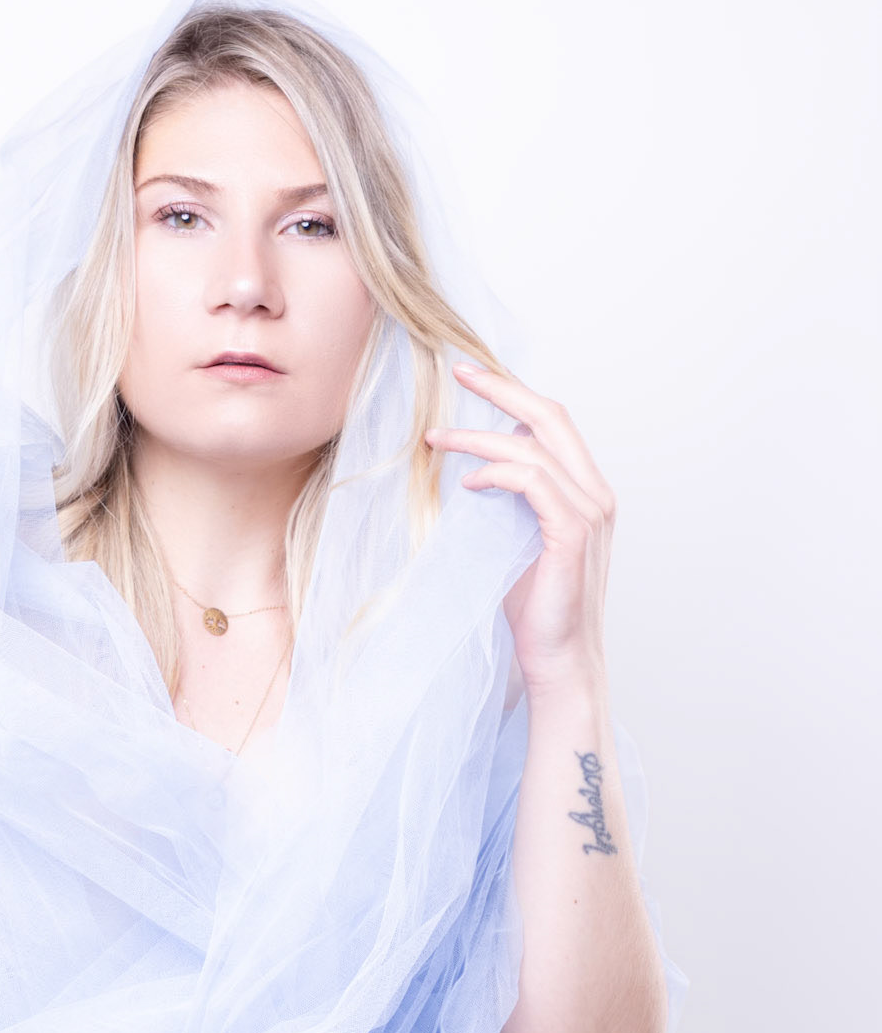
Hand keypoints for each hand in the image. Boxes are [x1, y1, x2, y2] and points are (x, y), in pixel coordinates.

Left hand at [424, 359, 617, 693]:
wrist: (559, 660)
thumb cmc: (536, 609)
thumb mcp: (515, 543)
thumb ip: (508, 507)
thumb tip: (475, 474)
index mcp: (585, 491)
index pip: (554, 424)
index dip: (514, 394)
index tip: (471, 377)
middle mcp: (595, 494)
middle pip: (551, 417)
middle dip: (502, 388)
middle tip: (459, 373)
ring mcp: (589, 512)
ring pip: (534, 448)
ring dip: (480, 438)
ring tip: (436, 441)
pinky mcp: (573, 535)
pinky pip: (533, 483)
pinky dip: (498, 474)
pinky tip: (469, 483)